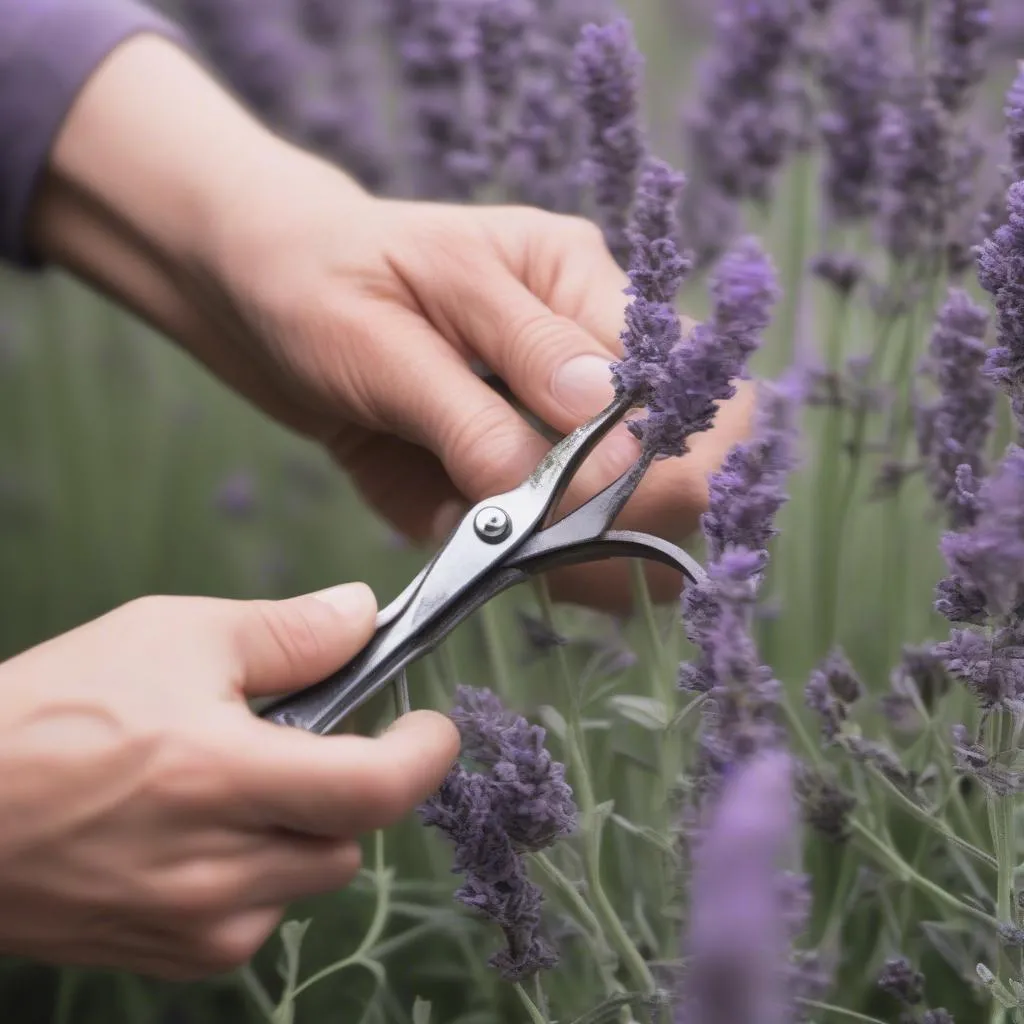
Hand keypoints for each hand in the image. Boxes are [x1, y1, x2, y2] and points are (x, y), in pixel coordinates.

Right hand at [0, 583, 457, 978]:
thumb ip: (289, 632)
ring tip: (226, 780)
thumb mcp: (175, 637)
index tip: (432, 726)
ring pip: (310, 875)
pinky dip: (255, 869)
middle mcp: (221, 873)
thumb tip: (363, 616)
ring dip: (298, 824)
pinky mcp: (174, 957)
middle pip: (352, 834)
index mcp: (226, 781)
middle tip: (294, 738)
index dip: (425, 754)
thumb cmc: (52, 714)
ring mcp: (198, 927)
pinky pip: (260, 913)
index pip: (377, 790)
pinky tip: (195, 830)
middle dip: (346, 782)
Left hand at [29, 36, 753, 608]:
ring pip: (636, 520)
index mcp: (580, 284)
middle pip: (689, 462)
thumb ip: (484, 410)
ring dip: (570, 556)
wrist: (259, 297)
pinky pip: (565, 545)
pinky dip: (525, 564)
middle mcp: (593, 353)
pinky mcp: (527, 471)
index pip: (687, 392)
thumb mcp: (384, 335)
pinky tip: (463, 530)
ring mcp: (565, 420)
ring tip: (480, 533)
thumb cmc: (313, 285)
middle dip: (621, 523)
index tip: (573, 517)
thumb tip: (607, 465)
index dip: (653, 471)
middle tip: (529, 540)